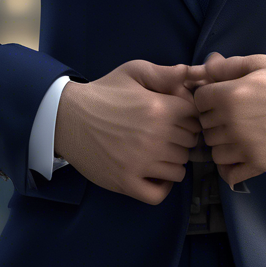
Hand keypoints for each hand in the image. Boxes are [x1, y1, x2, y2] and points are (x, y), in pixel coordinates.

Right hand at [54, 60, 202, 205]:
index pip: (195, 119)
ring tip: (159, 152)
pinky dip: (162, 187)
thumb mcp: (133, 72)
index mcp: (160, 109)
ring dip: (173, 161)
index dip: (189, 118)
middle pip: (189, 144)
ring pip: (179, 169)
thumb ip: (164, 72)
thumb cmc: (104, 92)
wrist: (70, 116)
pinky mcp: (127, 183)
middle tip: (167, 134)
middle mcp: (156, 137)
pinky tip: (155, 175)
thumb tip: (189, 72)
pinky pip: (159, 194)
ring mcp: (142, 163)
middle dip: (182, 139)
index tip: (177, 117)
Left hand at [183, 53, 265, 188]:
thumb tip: (204, 66)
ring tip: (236, 135)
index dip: (207, 98)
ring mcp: (245, 146)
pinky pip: (229, 173)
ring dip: (221, 144)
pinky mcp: (258, 164)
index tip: (219, 98)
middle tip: (230, 116)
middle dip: (213, 120)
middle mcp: (233, 122)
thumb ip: (228, 66)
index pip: (198, 100)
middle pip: (204, 126)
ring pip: (214, 151)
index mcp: (231, 95)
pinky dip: (229, 168)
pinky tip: (238, 157)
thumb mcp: (260, 64)